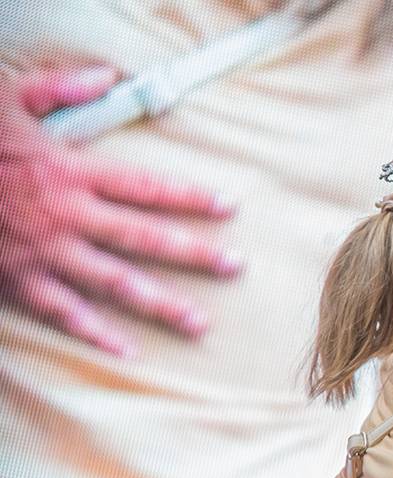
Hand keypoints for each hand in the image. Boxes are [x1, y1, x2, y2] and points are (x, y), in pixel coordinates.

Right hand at [0, 67, 239, 356]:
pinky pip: (64, 312)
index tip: (229, 208)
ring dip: (161, 304)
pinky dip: (96, 335)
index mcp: (70, 171)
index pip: (145, 187)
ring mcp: (44, 251)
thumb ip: (61, 88)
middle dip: (194, 253)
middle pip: (144, 237)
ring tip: (199, 323)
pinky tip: (128, 351)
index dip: (190, 197)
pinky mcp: (18, 279)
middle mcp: (67, 214)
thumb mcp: (10, 98)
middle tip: (235, 267)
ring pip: (115, 281)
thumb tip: (106, 76)